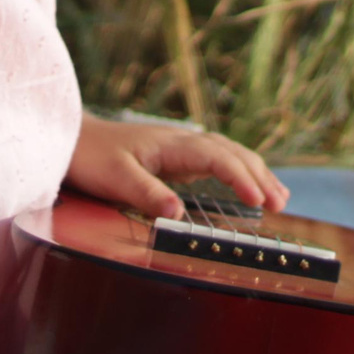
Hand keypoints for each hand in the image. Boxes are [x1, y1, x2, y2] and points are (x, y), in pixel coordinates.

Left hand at [65, 115, 289, 219]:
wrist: (72, 140)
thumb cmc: (92, 157)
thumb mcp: (116, 178)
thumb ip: (147, 193)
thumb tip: (178, 213)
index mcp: (172, 144)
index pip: (217, 158)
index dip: (240, 178)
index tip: (258, 200)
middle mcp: (182, 142)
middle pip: (232, 153)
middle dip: (259, 177)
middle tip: (280, 204)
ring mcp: (181, 148)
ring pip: (229, 154)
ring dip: (256, 173)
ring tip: (279, 197)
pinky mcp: (177, 157)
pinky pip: (218, 161)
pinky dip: (240, 171)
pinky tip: (249, 186)